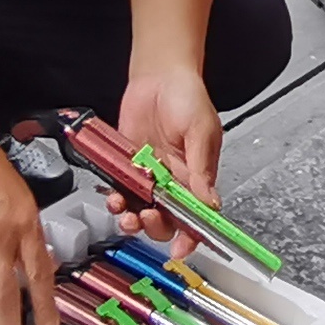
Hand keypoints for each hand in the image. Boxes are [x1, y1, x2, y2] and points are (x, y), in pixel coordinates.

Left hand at [115, 65, 219, 254]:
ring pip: (142, 211)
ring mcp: (150, 176)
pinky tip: (115, 198)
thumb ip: (202, 168)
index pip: (197, 218)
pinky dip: (117, 200)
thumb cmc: (187, 96)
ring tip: (128, 213)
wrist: (159, 73)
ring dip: (134, 219)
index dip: (190, 238)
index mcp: (198, 178)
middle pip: (166, 221)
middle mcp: (174, 182)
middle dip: (156, 228)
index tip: (180, 250)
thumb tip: (209, 202)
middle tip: (148, 217)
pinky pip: (122, 192)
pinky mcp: (128, 166)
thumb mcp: (201, 130)